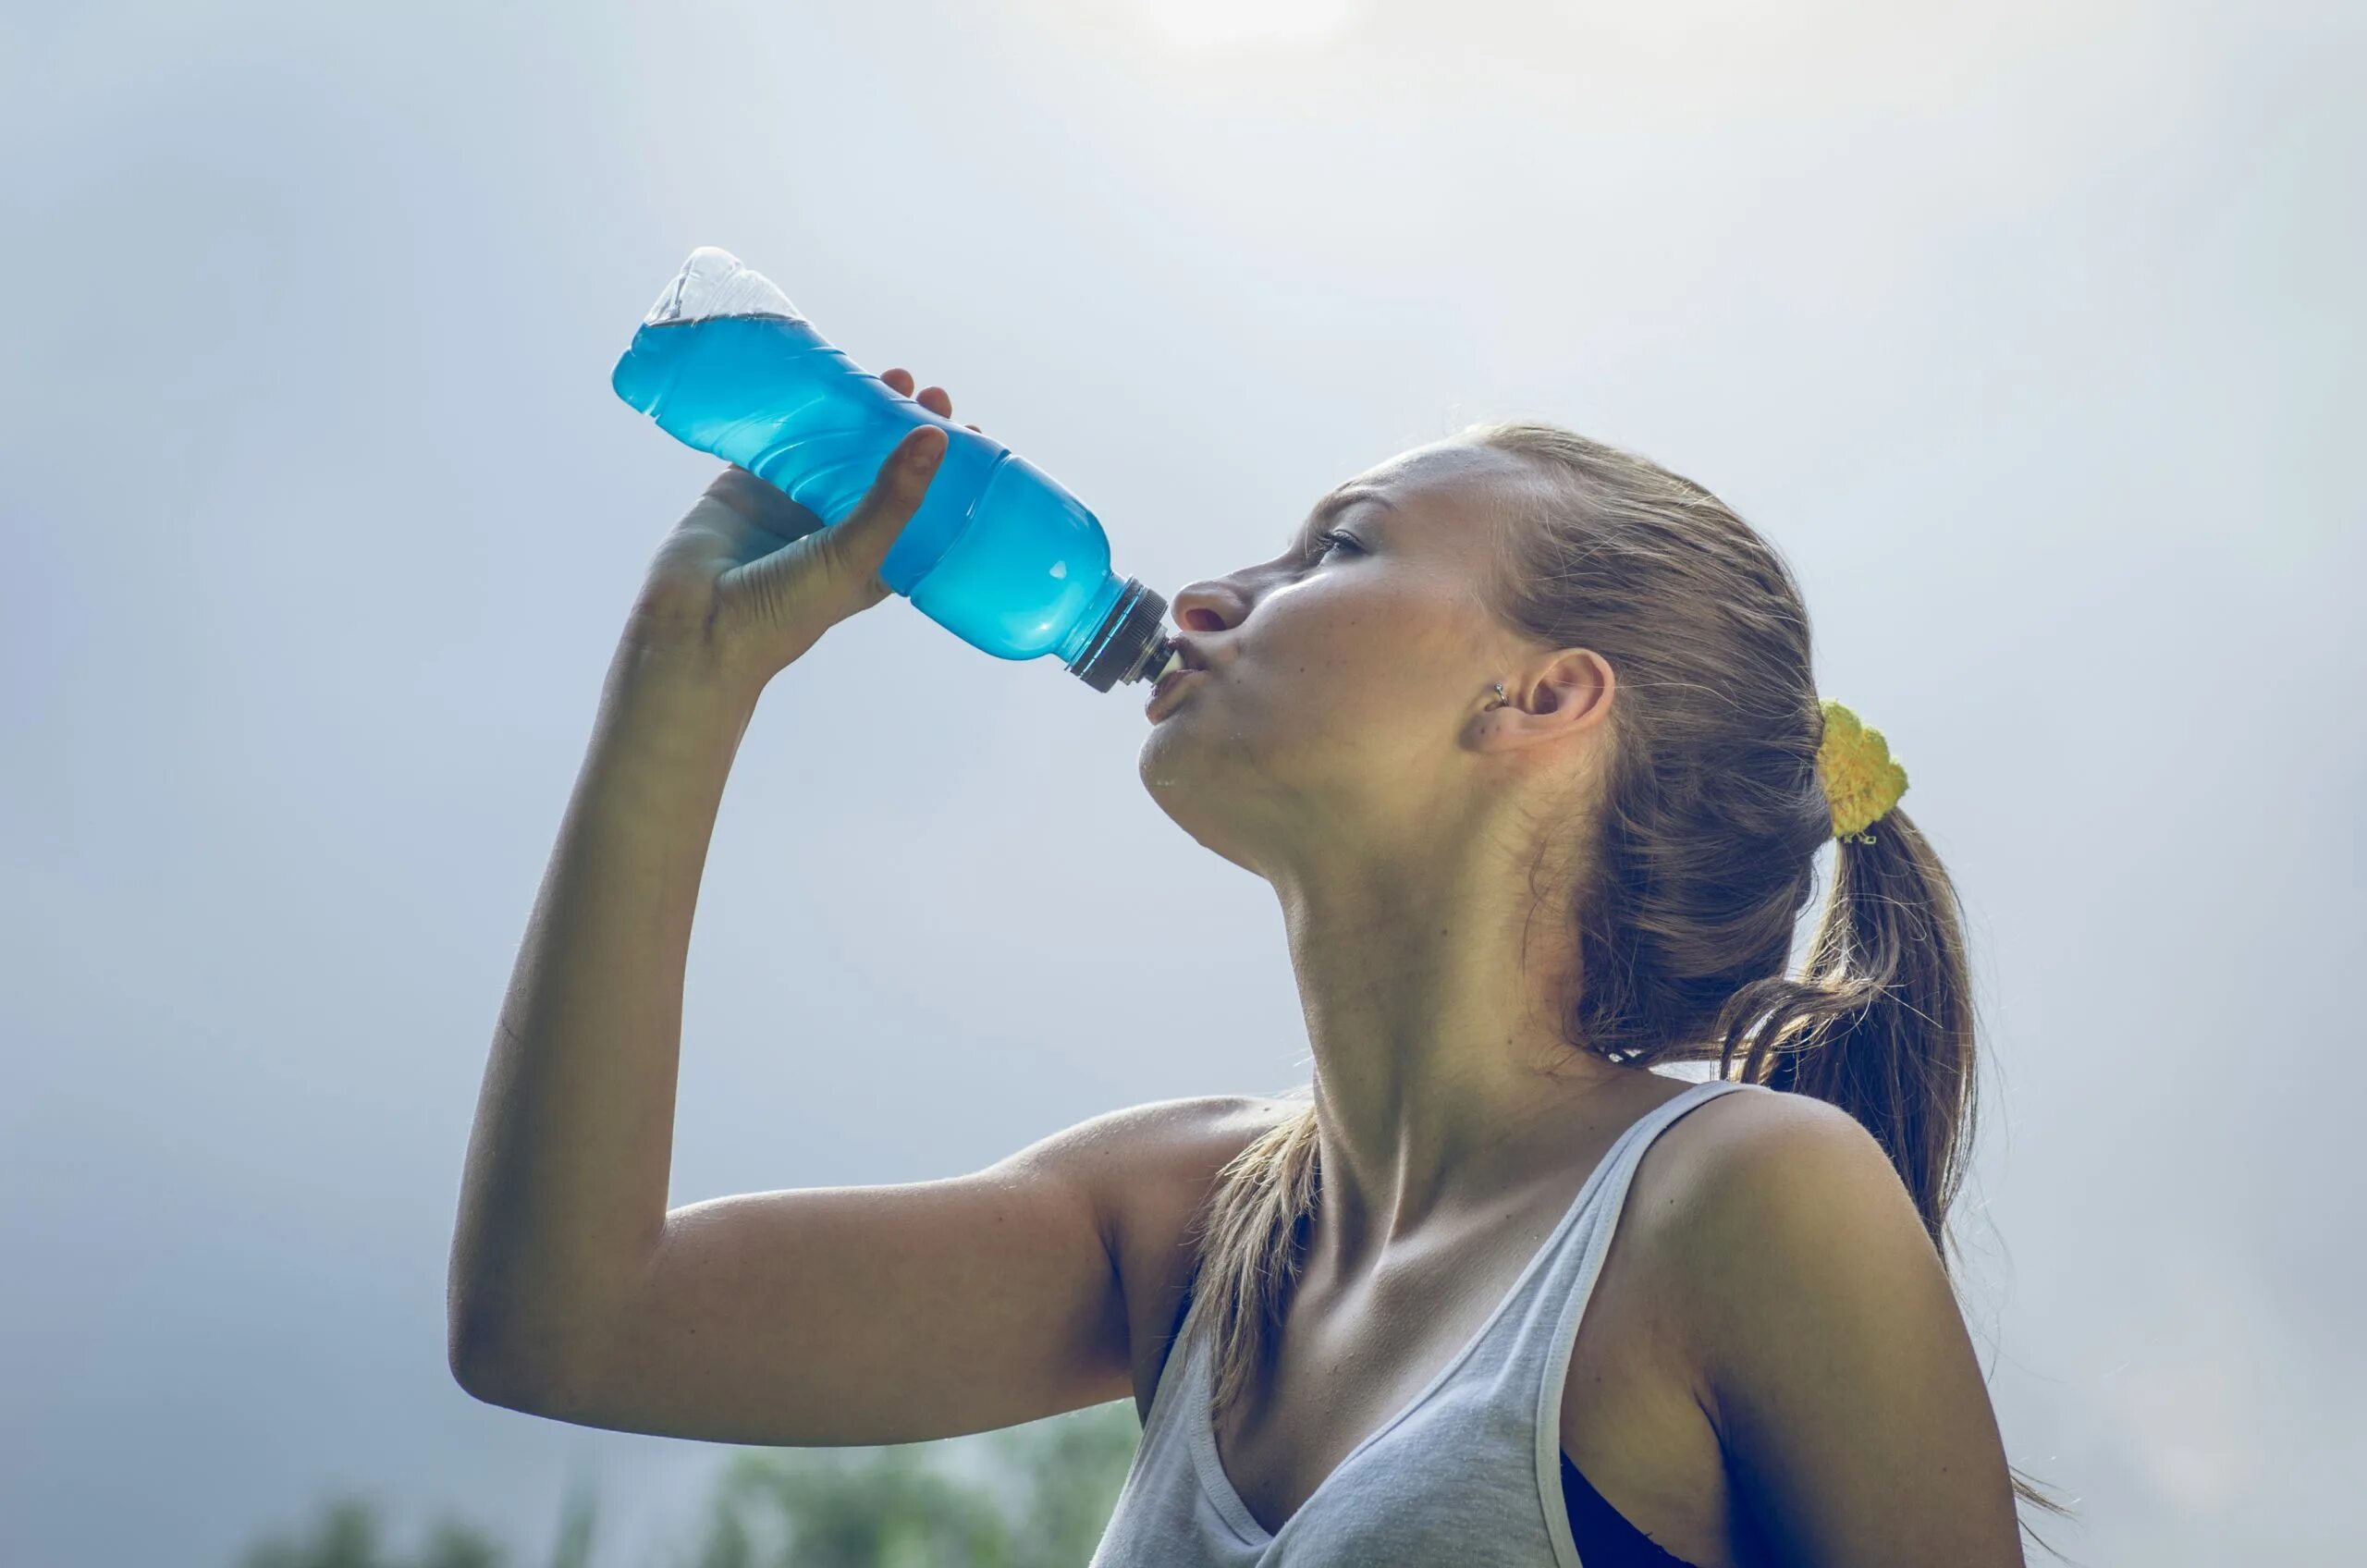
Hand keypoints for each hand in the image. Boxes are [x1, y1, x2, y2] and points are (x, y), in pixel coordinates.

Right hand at [626, 370, 987, 687]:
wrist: (695, 630)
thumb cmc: (784, 613)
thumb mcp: (854, 557)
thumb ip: (892, 499)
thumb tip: (936, 437)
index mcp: (874, 557)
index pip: (922, 505)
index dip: (946, 471)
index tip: (967, 430)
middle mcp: (836, 528)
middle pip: (880, 467)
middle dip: (905, 430)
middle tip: (929, 393)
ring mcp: (792, 503)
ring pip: (832, 446)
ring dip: (858, 413)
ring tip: (893, 377)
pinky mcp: (746, 483)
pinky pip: (776, 436)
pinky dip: (795, 408)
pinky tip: (821, 377)